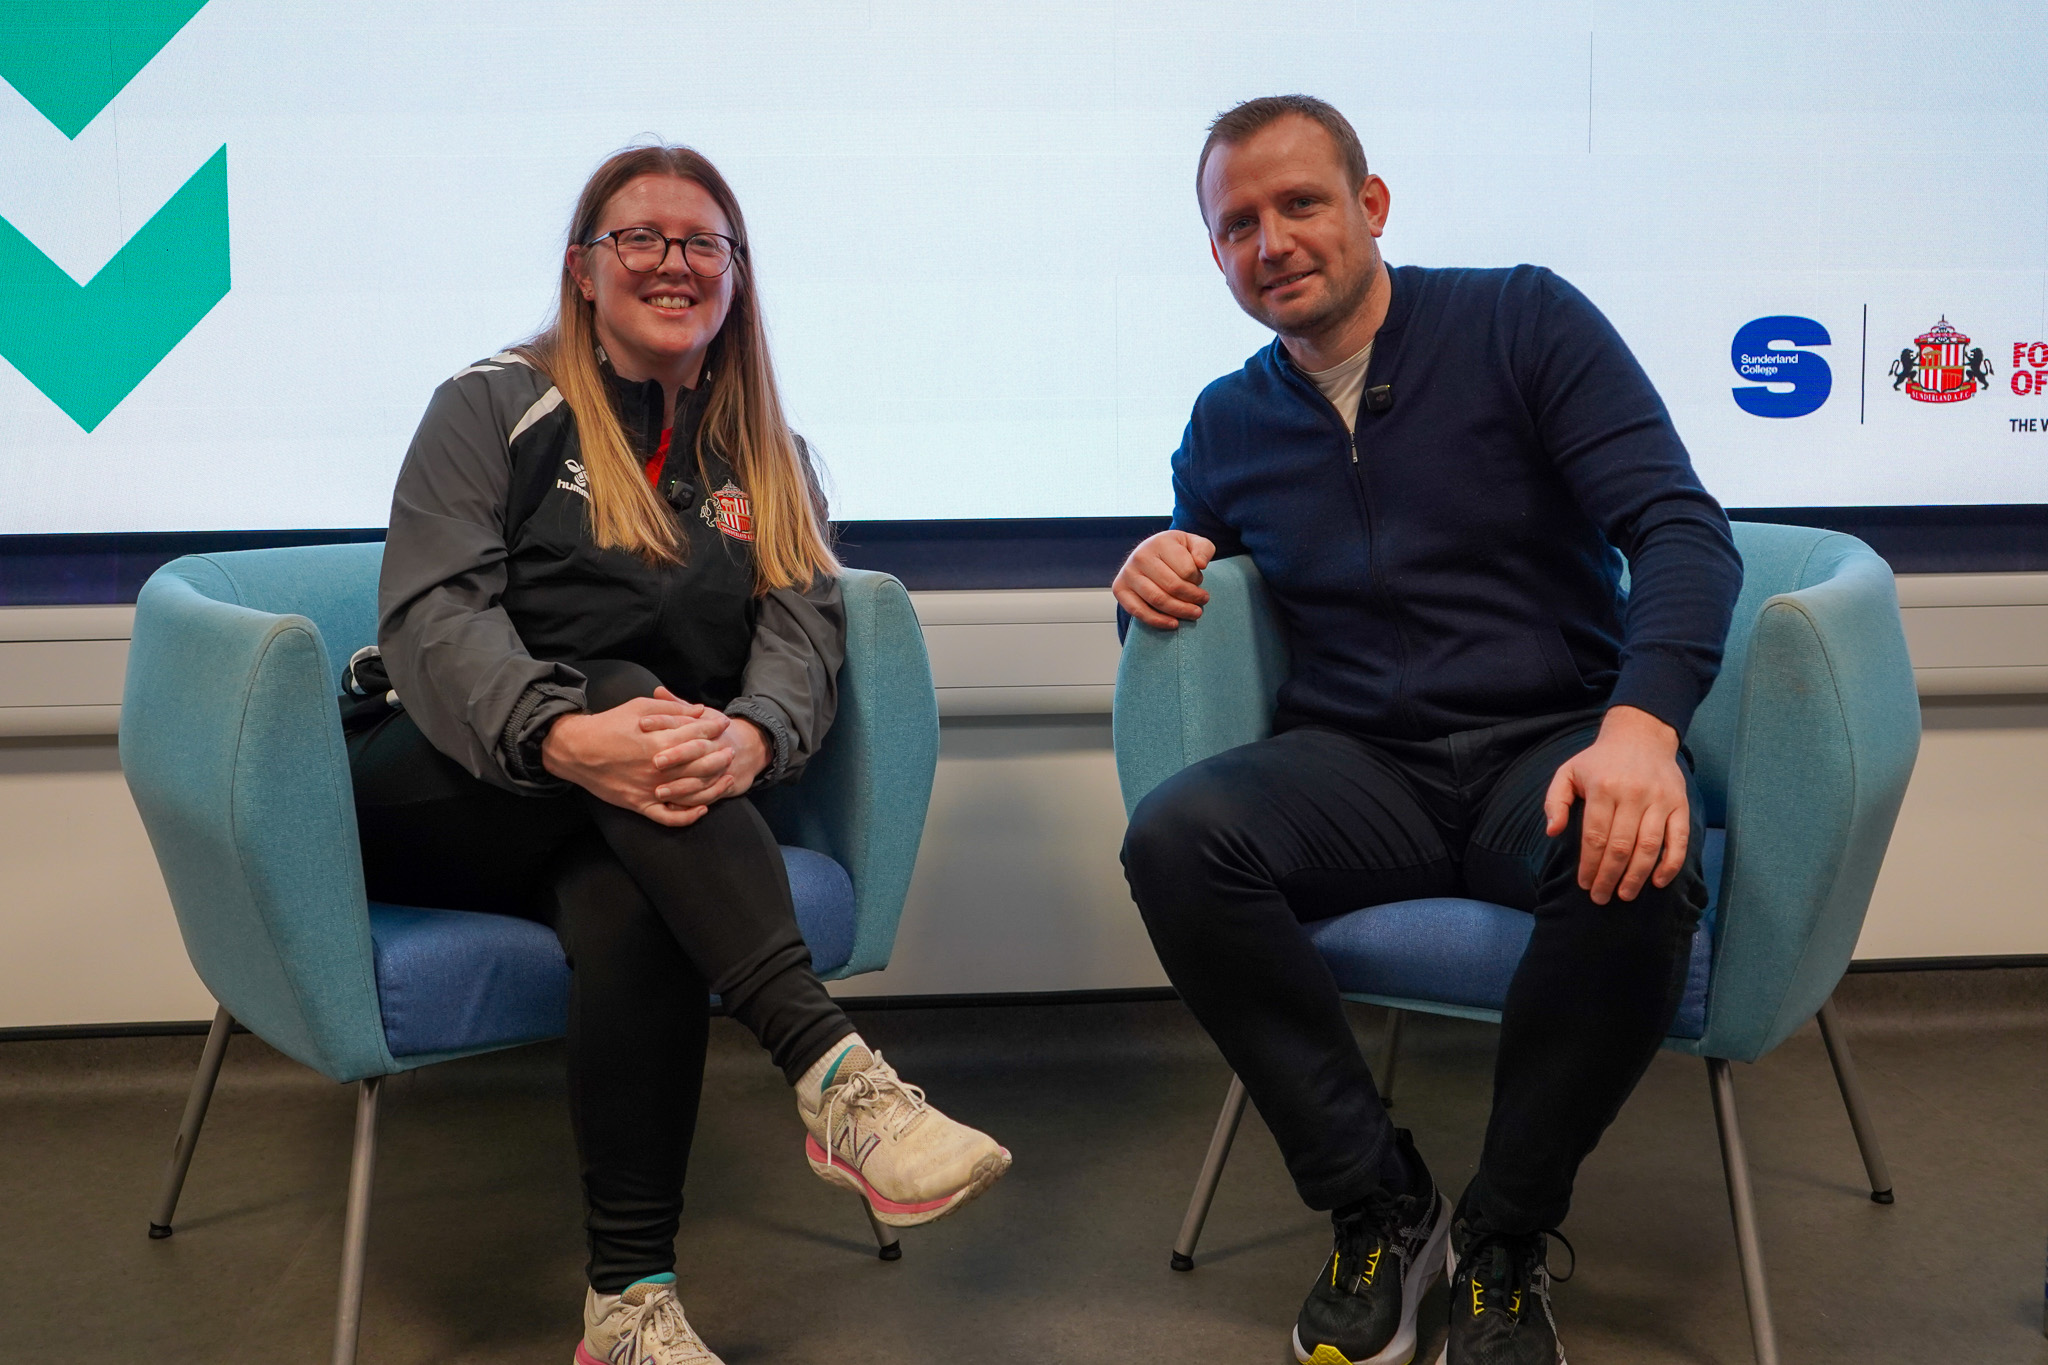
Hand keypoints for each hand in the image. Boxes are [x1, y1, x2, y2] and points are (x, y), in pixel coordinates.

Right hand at [540, 692, 726, 826]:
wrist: (577, 750)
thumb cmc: (609, 724)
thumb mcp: (639, 707)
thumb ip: (672, 709)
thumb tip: (700, 711)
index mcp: (660, 741)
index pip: (698, 734)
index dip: (714, 727)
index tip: (723, 724)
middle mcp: (659, 767)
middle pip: (702, 764)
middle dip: (720, 756)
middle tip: (730, 750)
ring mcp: (650, 788)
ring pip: (692, 792)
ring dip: (714, 786)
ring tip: (726, 778)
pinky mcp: (640, 804)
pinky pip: (669, 816)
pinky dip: (688, 816)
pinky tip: (702, 808)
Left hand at [643, 690, 770, 807]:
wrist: (753, 748)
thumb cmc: (718, 732)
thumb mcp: (702, 716)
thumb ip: (678, 707)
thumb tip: (658, 690)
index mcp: (706, 728)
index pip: (683, 722)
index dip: (663, 722)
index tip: (643, 724)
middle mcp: (714, 747)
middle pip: (696, 750)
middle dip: (677, 756)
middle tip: (655, 761)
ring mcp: (720, 769)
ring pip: (702, 779)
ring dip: (681, 787)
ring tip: (658, 791)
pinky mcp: (724, 786)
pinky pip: (708, 797)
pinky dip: (692, 804)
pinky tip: (673, 805)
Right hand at [1113, 530, 1216, 628]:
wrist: (1150, 553)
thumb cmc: (1175, 551)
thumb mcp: (1193, 543)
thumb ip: (1203, 550)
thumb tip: (1200, 564)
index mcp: (1160, 542)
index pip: (1186, 570)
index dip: (1198, 580)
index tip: (1200, 582)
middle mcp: (1140, 556)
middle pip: (1173, 586)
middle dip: (1192, 598)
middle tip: (1203, 602)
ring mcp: (1128, 573)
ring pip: (1158, 600)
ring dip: (1179, 610)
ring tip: (1194, 613)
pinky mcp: (1119, 589)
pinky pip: (1138, 611)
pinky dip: (1157, 620)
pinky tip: (1173, 623)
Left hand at [1542, 705, 1689, 905]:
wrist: (1641, 735)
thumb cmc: (1600, 760)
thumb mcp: (1568, 771)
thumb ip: (1555, 801)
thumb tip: (1552, 832)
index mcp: (1603, 788)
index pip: (1595, 836)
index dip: (1589, 865)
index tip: (1585, 884)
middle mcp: (1633, 795)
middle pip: (1621, 846)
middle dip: (1609, 877)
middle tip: (1601, 897)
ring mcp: (1659, 800)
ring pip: (1649, 847)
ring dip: (1637, 876)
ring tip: (1625, 895)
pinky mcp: (1679, 804)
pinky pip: (1678, 840)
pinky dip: (1670, 864)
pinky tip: (1658, 881)